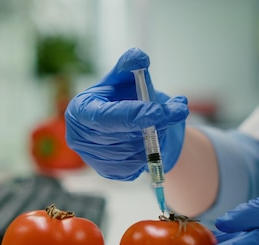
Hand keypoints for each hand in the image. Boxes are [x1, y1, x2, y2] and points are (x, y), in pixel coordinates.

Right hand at [65, 48, 187, 180]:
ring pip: (133, 152)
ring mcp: (92, 158)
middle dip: (153, 124)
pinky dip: (150, 151)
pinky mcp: (108, 172)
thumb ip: (131, 65)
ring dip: (155, 136)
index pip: (104, 117)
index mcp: (80, 110)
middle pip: (121, 136)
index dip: (132, 114)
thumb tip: (139, 57)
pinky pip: (136, 166)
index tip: (160, 110)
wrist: (126, 122)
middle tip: (179, 110)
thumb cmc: (122, 96)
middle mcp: (79, 137)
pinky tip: (152, 138)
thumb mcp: (125, 77)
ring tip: (164, 120)